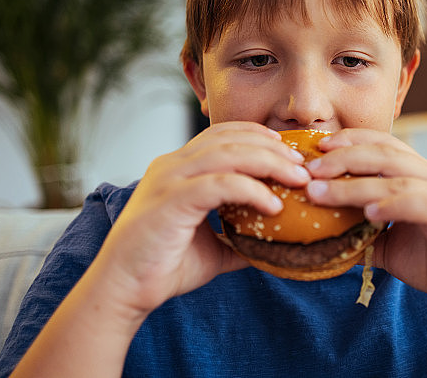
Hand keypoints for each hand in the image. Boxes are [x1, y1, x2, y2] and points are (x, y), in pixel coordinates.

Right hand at [89, 121, 310, 319]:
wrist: (123, 290)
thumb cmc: (163, 267)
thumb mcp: (211, 247)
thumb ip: (238, 237)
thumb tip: (273, 245)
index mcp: (178, 167)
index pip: (222, 134)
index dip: (258, 136)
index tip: (288, 150)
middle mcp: (172, 165)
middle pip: (231, 138)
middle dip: (273, 148)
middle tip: (303, 165)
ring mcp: (169, 180)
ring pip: (228, 154)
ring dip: (270, 163)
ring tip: (298, 179)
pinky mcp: (171, 200)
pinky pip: (220, 184)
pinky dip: (252, 190)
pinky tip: (273, 205)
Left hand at [304, 129, 426, 322]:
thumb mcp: (389, 243)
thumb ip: (361, 230)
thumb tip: (321, 231)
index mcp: (423, 176)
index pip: (384, 144)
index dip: (350, 140)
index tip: (317, 148)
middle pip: (385, 153)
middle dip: (344, 157)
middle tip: (312, 168)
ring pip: (396, 178)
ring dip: (353, 184)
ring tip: (321, 192)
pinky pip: (420, 204)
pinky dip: (392, 204)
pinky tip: (367, 212)